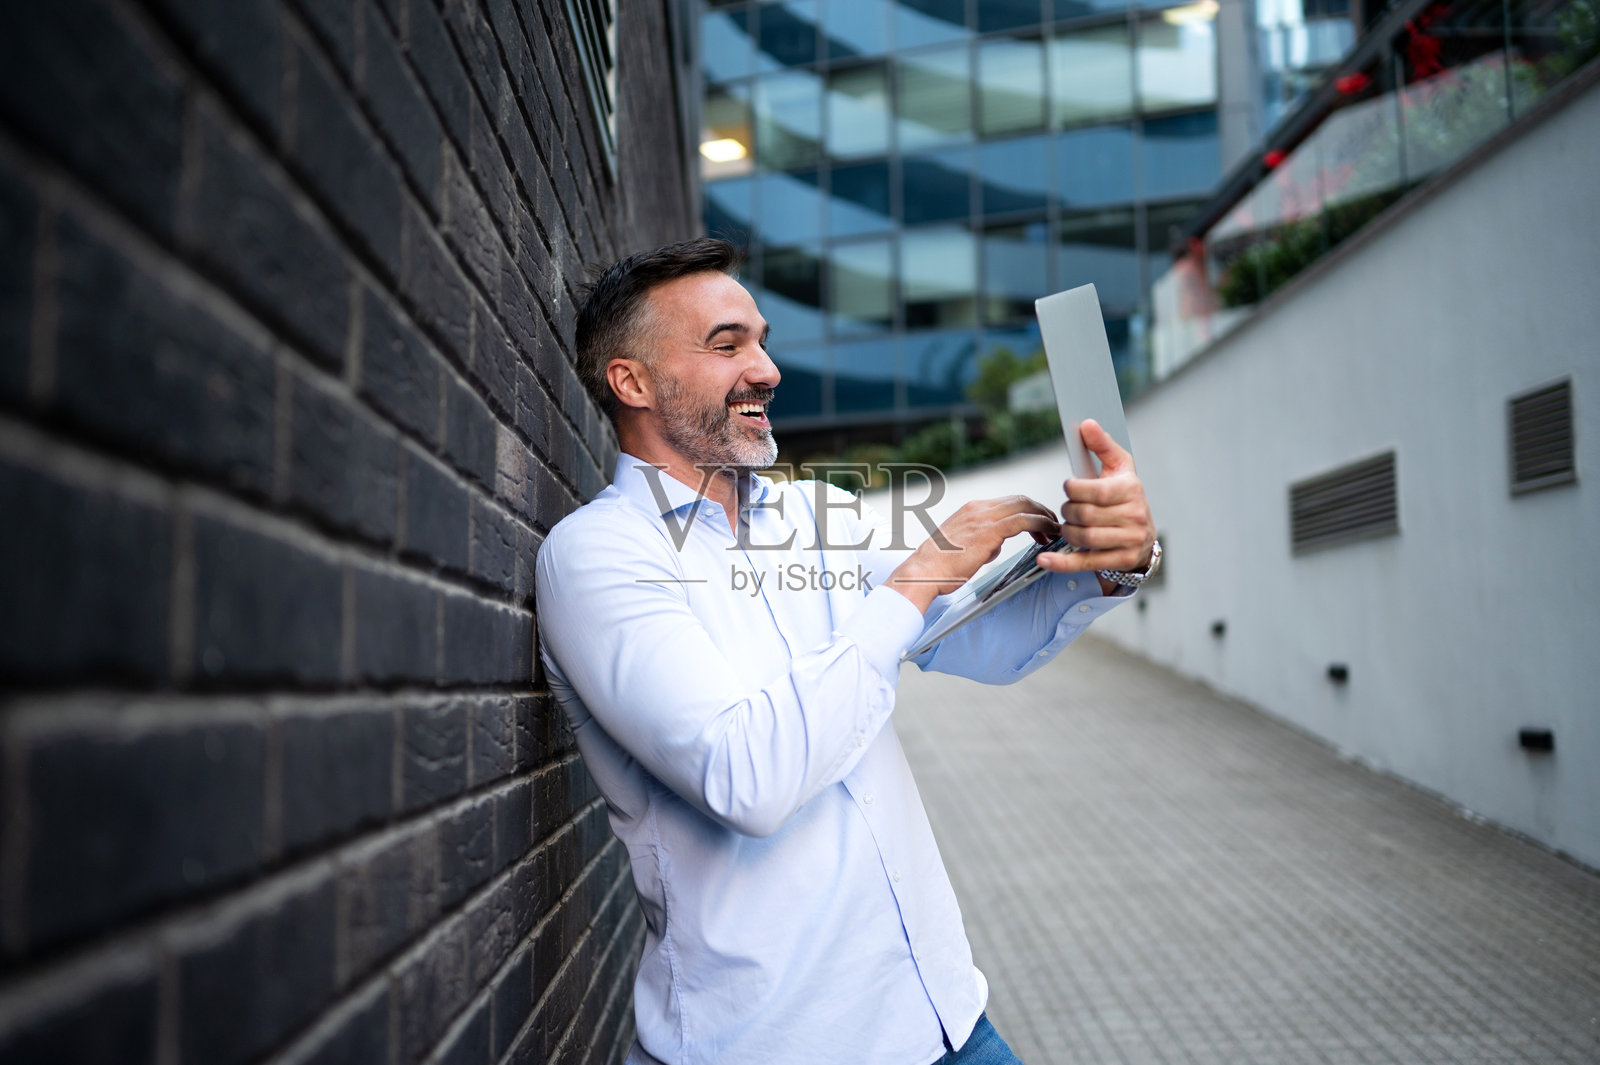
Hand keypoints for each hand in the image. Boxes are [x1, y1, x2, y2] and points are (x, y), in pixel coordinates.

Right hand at [887, 495, 1060, 612]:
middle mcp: (978, 508)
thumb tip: (996, 545)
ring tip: (1056, 530)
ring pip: (1025, 506)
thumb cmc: (939, 566)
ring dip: (1045, 517)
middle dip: (1041, 510)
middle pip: (1020, 499)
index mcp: (971, 510)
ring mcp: (984, 517)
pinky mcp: (989, 531)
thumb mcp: (962, 548)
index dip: (1028, 510)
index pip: (1008, 502)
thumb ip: (983, 542)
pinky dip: (1041, 524)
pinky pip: (1024, 520)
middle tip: (1053, 525)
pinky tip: (1049, 533)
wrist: (923, 572)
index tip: (1039, 523)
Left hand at [1037, 419, 1155, 588]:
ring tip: (1068, 525)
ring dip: (1066, 531)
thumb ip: (1101, 445)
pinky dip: (1061, 562)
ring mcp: (1129, 540)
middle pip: (1083, 515)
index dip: (1072, 488)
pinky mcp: (1121, 560)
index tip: (1070, 487)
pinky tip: (1043, 560)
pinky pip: (1086, 562)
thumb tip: (1086, 424)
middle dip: (1068, 511)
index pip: (1091, 490)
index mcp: (1131, 489)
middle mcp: (1134, 515)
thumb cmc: (1125, 496)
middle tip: (1069, 509)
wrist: (1144, 535)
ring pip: (1083, 537)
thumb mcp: (1119, 467)